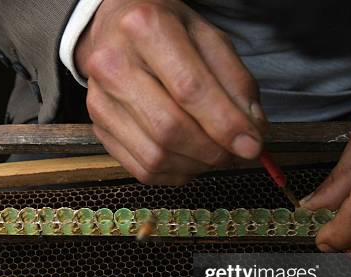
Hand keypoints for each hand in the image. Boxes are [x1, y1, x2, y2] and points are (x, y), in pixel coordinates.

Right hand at [76, 0, 266, 184]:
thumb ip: (235, 84)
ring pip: (155, 156)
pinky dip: (175, 173)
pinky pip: (141, 169)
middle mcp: (112, 64)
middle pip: (169, 128)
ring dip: (195, 165)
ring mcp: (100, 100)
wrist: (117, 29)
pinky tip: (189, 159)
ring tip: (213, 154)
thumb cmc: (167, 31)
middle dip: (211, 151)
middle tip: (234, 152)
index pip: (189, 88)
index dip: (225, 124)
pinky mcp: (98, 128)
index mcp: (145, 28)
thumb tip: (251, 133)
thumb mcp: (209, 38)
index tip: (251, 145)